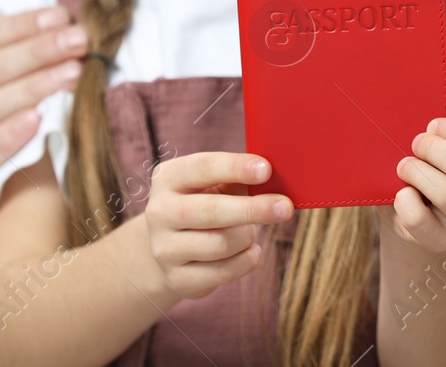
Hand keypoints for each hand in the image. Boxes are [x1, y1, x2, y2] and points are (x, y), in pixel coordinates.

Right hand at [0, 6, 87, 236]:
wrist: (8, 222)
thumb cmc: (12, 147)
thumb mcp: (0, 93)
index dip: (19, 27)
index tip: (63, 17)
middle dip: (34, 53)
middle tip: (80, 42)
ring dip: (30, 88)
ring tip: (71, 75)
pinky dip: (4, 140)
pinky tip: (36, 122)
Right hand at [144, 152, 294, 300]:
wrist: (172, 247)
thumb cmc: (206, 203)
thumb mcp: (215, 183)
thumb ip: (239, 177)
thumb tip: (276, 177)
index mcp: (169, 178)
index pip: (202, 168)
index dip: (235, 168)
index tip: (266, 170)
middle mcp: (160, 212)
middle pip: (211, 211)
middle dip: (253, 209)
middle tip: (285, 207)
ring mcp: (165, 249)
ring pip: (221, 244)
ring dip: (248, 236)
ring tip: (252, 231)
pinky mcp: (178, 279)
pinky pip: (224, 272)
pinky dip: (246, 260)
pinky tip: (250, 250)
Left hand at [384, 83, 445, 255]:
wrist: (419, 196)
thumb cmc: (444, 153)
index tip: (434, 124)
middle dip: (434, 149)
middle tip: (417, 142)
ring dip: (418, 172)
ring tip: (406, 164)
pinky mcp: (442, 240)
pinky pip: (420, 221)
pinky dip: (405, 201)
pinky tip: (403, 192)